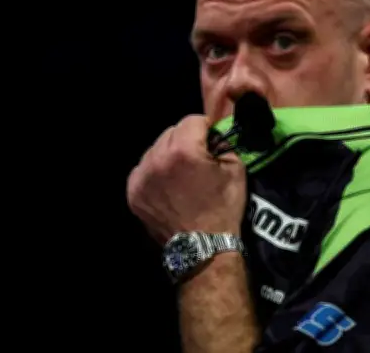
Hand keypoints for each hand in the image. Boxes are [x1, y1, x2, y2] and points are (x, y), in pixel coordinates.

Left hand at [127, 114, 247, 243]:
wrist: (203, 249)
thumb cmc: (223, 208)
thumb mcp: (235, 170)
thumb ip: (223, 144)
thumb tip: (214, 136)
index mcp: (183, 150)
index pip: (192, 120)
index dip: (205, 128)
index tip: (212, 140)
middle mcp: (157, 159)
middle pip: (171, 132)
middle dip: (186, 139)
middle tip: (198, 157)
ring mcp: (141, 177)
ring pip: (155, 149)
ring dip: (169, 154)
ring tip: (182, 173)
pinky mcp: (133, 192)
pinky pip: (144, 169)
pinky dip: (156, 171)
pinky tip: (168, 185)